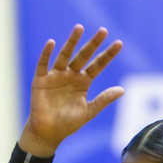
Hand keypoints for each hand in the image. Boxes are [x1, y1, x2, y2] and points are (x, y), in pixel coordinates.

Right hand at [19, 25, 124, 157]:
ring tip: (79, 28)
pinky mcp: (41, 80)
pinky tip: (52, 43)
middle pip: (83, 56)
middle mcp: (70, 75)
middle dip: (93, 44)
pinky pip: (43, 64)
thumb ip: (103, 100)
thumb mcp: (88, 111)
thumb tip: (122, 90)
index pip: (98, 65)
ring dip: (72, 42)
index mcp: (83, 82)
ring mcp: (56, 76)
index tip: (119, 43)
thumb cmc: (67, 124)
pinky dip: (46, 54)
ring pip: (65, 55)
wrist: (47, 133)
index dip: (108, 55)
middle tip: (103, 31)